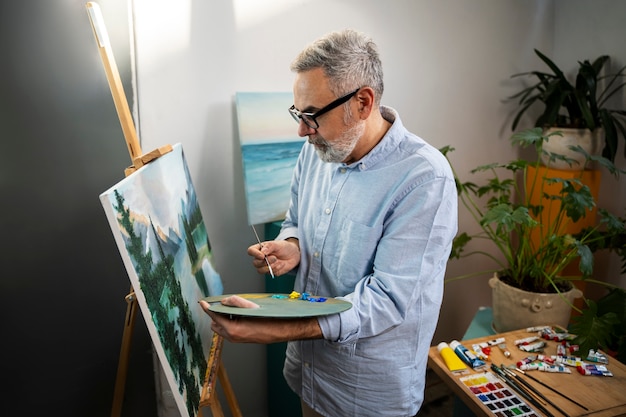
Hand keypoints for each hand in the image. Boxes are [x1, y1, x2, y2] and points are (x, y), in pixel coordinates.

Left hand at [198, 298, 320, 342]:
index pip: (215, 316)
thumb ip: (235, 303)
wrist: (282, 330)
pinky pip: (229, 330)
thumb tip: (224, 302)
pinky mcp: (241, 338)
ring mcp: (236, 339)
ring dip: (223, 317)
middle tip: (223, 303)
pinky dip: (229, 321)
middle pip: (215, 323)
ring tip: (234, 309)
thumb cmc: (269, 318)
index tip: (202, 302)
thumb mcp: (252, 307)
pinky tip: (239, 314)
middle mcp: (233, 336)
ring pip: (221, 327)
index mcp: (233, 329)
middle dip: (216, 313)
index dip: (207, 308)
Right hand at [247, 238, 299, 276]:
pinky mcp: (271, 271)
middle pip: (255, 263)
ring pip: (260, 270)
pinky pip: (270, 273)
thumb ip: (269, 246)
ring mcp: (265, 266)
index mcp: (260, 249)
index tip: (262, 255)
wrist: (294, 254)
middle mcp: (261, 258)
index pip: (251, 251)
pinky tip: (282, 264)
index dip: (254, 254)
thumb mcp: (277, 244)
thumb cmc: (284, 247)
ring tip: (278, 261)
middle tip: (274, 258)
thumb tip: (262, 251)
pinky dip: (277, 268)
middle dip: (265, 262)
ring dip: (270, 267)